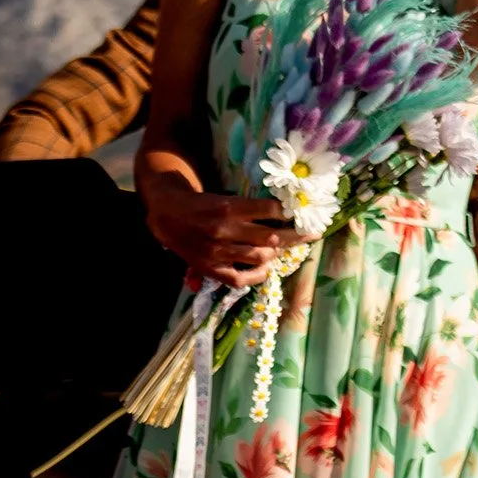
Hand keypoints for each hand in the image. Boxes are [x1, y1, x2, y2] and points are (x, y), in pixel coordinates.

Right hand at [143, 185, 289, 288]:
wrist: (168, 216)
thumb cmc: (204, 205)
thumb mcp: (227, 198)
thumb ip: (252, 208)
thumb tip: (286, 211)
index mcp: (231, 208)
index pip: (271, 210)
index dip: (290, 213)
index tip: (303, 213)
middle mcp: (225, 230)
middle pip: (271, 237)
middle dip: (295, 236)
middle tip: (309, 234)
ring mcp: (217, 252)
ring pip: (260, 257)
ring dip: (277, 253)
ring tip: (284, 248)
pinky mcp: (209, 269)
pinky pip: (240, 279)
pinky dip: (258, 276)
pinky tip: (266, 268)